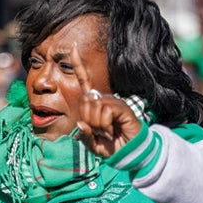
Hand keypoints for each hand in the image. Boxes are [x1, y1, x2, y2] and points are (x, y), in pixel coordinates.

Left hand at [71, 42, 141, 157]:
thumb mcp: (93, 145)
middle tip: (98, 131)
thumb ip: (84, 135)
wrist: (129, 154)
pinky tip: (113, 130)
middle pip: (85, 99)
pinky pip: (106, 110)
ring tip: (108, 131)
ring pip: (95, 106)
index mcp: (96, 105)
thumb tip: (81, 124)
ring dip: (97, 124)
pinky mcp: (122, 107)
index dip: (78, 66)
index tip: (72, 48)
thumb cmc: (112, 147)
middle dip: (87, 119)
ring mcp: (114, 103)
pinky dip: (105, 124)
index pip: (85, 83)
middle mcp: (105, 100)